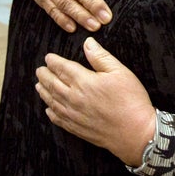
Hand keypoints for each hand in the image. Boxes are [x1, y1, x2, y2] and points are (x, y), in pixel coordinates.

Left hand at [35, 38, 155, 165]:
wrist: (135, 133)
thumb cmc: (131, 100)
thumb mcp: (120, 72)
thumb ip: (100, 57)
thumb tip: (88, 43)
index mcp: (84, 81)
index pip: (63, 68)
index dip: (54, 62)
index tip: (48, 58)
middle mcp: (74, 98)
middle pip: (53, 84)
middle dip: (44, 75)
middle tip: (40, 70)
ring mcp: (74, 115)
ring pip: (52, 101)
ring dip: (43, 92)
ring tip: (38, 85)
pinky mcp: (77, 128)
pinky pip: (58, 119)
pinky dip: (51, 113)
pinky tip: (48, 109)